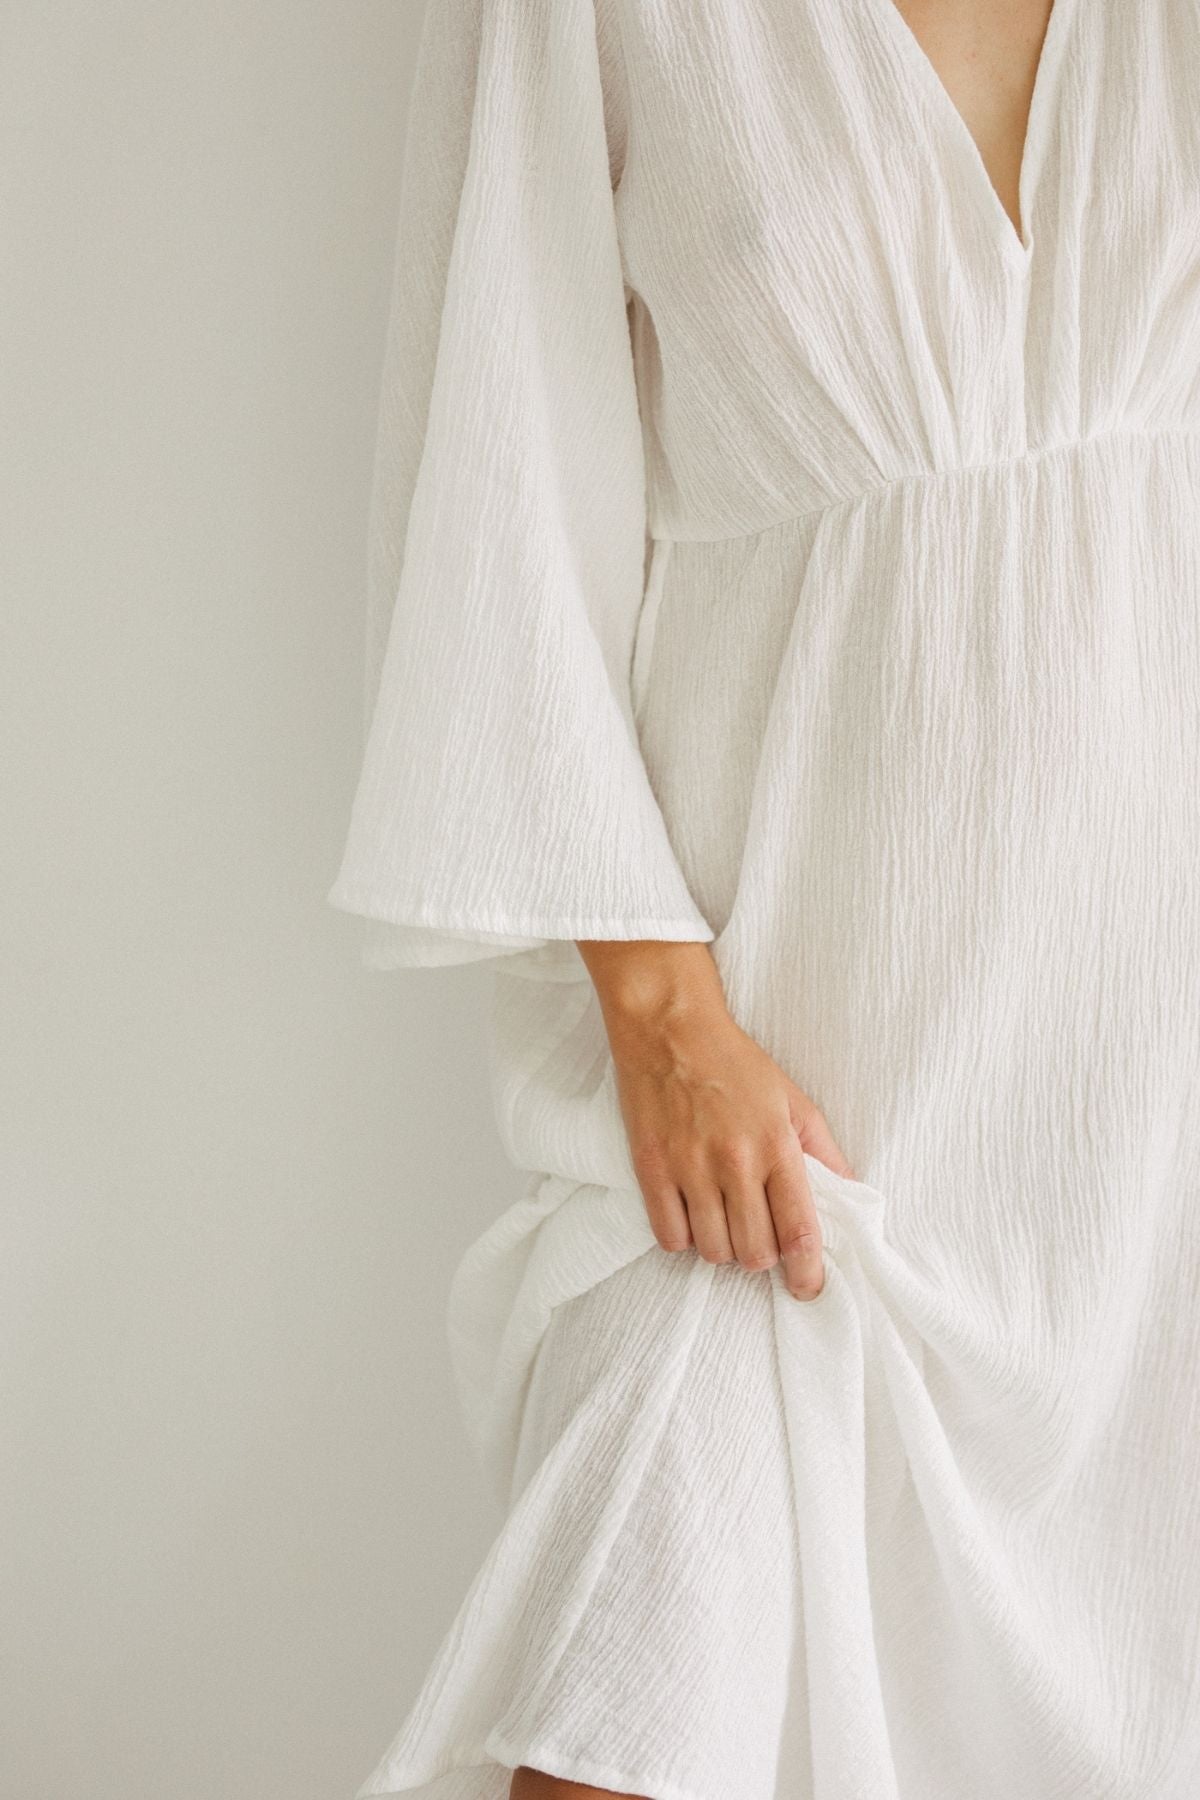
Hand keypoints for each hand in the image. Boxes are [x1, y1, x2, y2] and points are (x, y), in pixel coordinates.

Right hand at [575, 940, 855, 1299]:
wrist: (670, 1029)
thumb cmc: (735, 1063)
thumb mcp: (793, 1099)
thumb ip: (823, 1151)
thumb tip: (848, 1193)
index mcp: (776, 1144)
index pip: (798, 1230)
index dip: (807, 1272)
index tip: (808, 1287)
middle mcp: (734, 1161)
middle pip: (754, 1252)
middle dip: (762, 1258)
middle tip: (759, 1238)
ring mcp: (689, 1167)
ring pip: (713, 1251)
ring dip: (724, 1249)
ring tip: (725, 1224)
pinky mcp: (651, 1168)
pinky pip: (670, 1236)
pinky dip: (684, 1239)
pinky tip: (691, 1217)